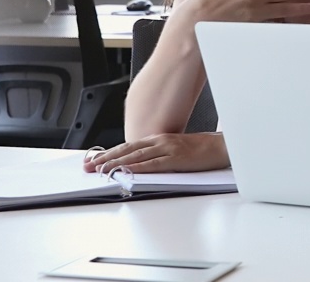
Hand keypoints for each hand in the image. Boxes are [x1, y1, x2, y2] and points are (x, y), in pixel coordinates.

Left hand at [82, 133, 228, 173]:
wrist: (221, 147)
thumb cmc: (201, 150)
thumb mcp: (175, 149)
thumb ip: (159, 154)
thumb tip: (140, 165)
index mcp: (159, 139)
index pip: (128, 146)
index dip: (109, 153)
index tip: (94, 160)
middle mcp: (160, 141)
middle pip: (127, 149)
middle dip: (105, 158)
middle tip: (88, 166)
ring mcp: (167, 148)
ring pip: (135, 155)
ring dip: (115, 162)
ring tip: (99, 170)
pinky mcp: (175, 159)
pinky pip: (152, 164)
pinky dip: (137, 167)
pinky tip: (125, 171)